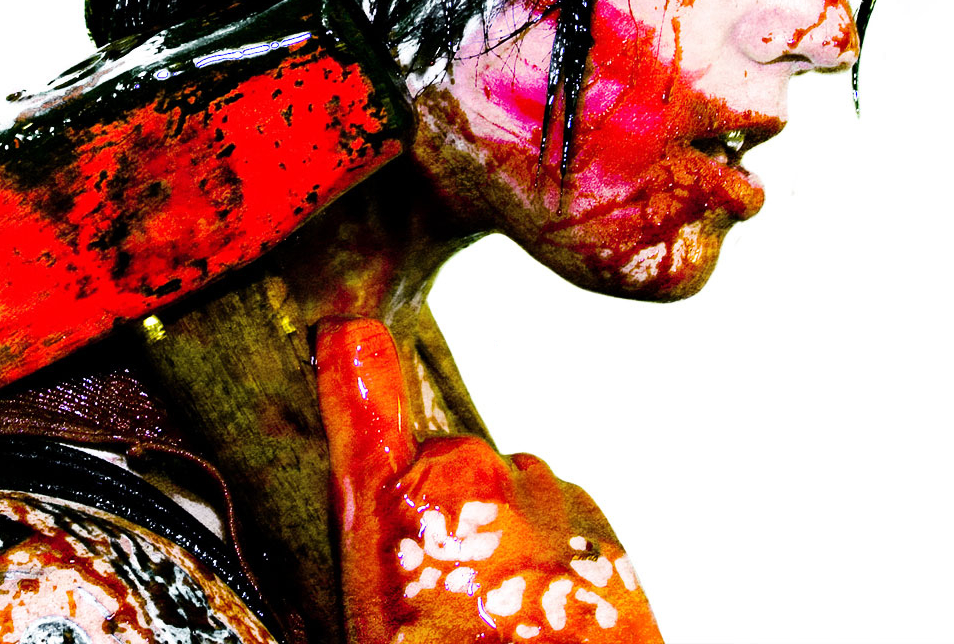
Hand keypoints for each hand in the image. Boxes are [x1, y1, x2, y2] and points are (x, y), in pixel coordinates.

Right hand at [316, 318, 661, 642]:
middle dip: (444, 509)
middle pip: (450, 464)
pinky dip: (552, 552)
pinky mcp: (605, 540)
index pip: (365, 403)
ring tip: (492, 615)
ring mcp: (549, 511)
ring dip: (503, 530)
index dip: (355, 366)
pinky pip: (566, 523)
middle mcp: (478, 489)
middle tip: (438, 588)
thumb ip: (373, 528)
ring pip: (515, 493)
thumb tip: (378, 511)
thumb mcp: (374, 608)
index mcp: (401, 508)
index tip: (348, 338)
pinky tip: (536, 613)